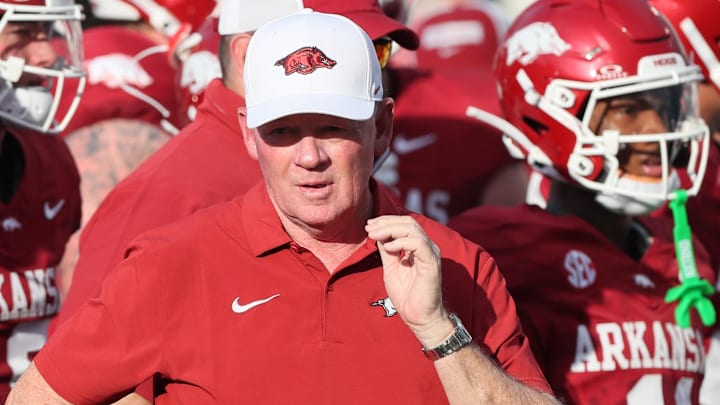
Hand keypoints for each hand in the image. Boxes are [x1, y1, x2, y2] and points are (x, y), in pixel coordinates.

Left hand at [365, 215, 452, 346]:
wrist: (418, 317)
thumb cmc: (407, 295)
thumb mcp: (391, 268)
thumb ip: (387, 251)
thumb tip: (377, 234)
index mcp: (418, 246)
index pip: (404, 223)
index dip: (386, 221)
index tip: (369, 226)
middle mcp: (427, 247)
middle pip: (408, 222)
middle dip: (386, 222)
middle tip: (369, 228)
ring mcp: (431, 253)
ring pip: (412, 229)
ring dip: (390, 229)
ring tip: (374, 235)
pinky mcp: (432, 263)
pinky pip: (418, 244)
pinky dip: (401, 242)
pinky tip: (388, 248)